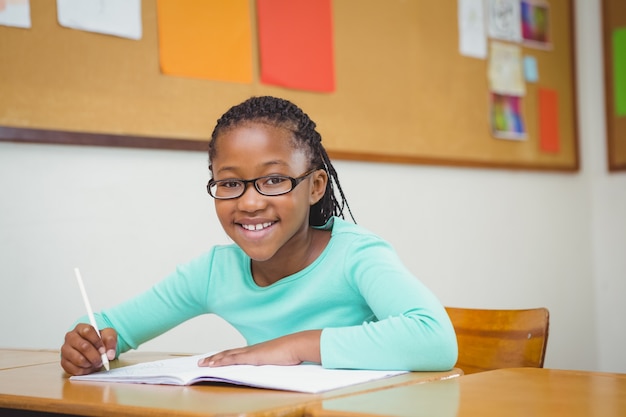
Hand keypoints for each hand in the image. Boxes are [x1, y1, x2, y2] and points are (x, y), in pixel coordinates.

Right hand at [60, 324, 116, 375]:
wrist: (92, 349)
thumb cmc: (99, 340)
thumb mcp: (108, 335)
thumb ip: (110, 341)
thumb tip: (110, 355)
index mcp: (80, 328)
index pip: (87, 331)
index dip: (97, 341)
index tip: (103, 349)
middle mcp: (70, 337)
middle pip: (83, 346)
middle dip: (95, 356)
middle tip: (101, 360)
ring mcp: (65, 350)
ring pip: (79, 359)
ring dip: (90, 364)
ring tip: (95, 363)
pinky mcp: (64, 362)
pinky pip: (74, 369)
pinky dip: (84, 371)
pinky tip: (88, 367)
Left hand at [198, 330, 321, 367]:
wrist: (297, 345)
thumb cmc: (293, 352)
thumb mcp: (281, 359)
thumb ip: (274, 362)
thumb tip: (274, 367)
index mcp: (258, 351)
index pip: (238, 354)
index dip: (225, 356)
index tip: (216, 358)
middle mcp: (252, 350)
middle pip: (229, 353)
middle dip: (215, 357)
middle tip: (202, 361)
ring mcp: (251, 352)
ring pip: (227, 356)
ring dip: (214, 359)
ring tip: (202, 363)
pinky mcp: (251, 357)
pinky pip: (232, 359)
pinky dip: (221, 361)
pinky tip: (212, 364)